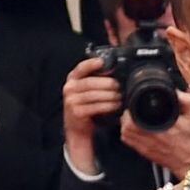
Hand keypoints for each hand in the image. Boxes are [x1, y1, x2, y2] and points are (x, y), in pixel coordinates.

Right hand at [63, 57, 120, 174]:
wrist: (77, 127)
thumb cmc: (86, 105)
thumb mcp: (87, 90)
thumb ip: (96, 80)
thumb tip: (114, 71)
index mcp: (72, 79)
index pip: (80, 68)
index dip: (91, 64)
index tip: (102, 62)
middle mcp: (69, 88)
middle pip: (90, 82)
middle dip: (107, 84)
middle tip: (119, 86)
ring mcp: (71, 101)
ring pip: (94, 95)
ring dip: (110, 96)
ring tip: (120, 97)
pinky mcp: (76, 112)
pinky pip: (95, 106)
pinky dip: (107, 106)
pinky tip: (115, 105)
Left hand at [119, 90, 189, 178]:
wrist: (188, 160)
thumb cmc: (188, 140)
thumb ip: (186, 101)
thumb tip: (176, 91)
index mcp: (159, 130)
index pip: (134, 121)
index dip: (131, 111)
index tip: (134, 104)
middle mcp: (149, 140)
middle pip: (125, 127)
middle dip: (126, 116)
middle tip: (131, 110)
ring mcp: (145, 147)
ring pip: (125, 134)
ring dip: (125, 125)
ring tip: (131, 118)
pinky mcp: (143, 152)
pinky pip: (128, 142)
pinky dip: (127, 134)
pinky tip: (134, 129)